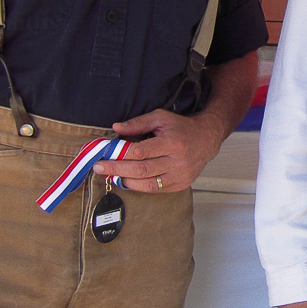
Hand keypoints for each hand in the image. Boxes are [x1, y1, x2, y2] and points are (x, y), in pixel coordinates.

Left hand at [93, 108, 225, 191]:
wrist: (207, 139)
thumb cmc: (181, 127)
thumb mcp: (161, 118)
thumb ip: (138, 123)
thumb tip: (116, 128)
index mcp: (172, 142)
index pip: (141, 152)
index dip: (119, 155)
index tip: (103, 156)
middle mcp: (178, 161)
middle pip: (141, 170)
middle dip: (117, 170)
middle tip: (99, 168)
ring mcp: (180, 175)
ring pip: (147, 184)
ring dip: (125, 181)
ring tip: (111, 176)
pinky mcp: (181, 184)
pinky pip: (155, 189)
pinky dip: (139, 186)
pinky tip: (128, 181)